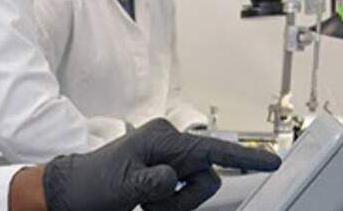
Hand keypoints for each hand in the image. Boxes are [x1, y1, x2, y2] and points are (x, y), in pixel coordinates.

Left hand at [41, 118, 281, 210]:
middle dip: (186, 200)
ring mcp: (167, 161)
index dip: (245, 157)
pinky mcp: (163, 176)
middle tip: (153, 207)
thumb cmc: (91, 185)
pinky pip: (183, 195)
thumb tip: (173, 178)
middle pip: (207, 177)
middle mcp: (169, 146)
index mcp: (163, 139)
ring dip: (176, 206)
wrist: (70, 194)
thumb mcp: (122, 186)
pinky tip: (147, 206)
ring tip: (146, 207)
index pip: (213, 149)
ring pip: (197, 190)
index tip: (272, 162)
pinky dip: (169, 207)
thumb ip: (152, 183)